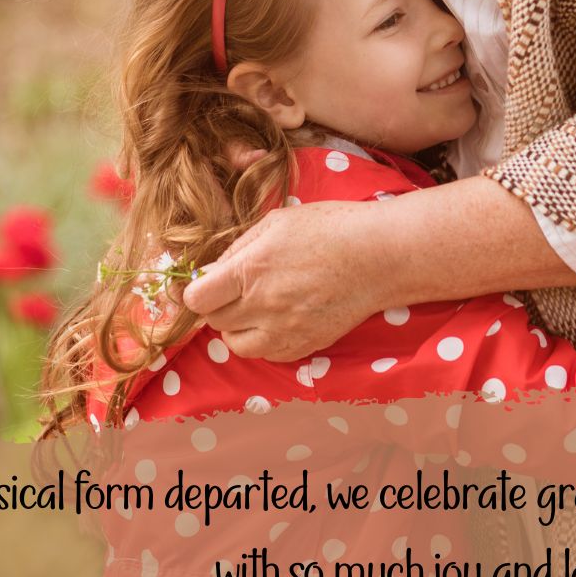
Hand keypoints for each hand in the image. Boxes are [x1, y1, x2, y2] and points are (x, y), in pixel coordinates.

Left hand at [179, 199, 390, 360]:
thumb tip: (212, 271)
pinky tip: (277, 319)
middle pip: (214, 321)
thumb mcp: (277, 221)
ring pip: (235, 344)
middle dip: (218, 305)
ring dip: (237, 327)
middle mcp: (263, 305)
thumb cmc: (331, 228)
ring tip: (256, 306)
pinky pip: (265, 354)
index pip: (197, 299)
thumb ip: (239, 248)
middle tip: (236, 288)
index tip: (205, 282)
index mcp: (251, 269)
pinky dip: (262, 340)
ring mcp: (284, 331)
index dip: (195, 290)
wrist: (380, 256)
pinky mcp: (303, 346)